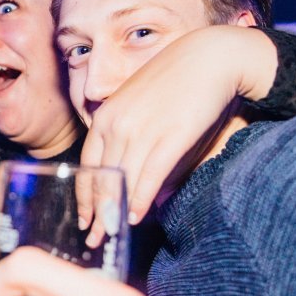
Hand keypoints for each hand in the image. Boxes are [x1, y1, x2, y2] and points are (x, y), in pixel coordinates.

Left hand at [79, 25, 277, 225]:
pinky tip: (137, 217)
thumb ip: (129, 137)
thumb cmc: (177, 81)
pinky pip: (149, 175)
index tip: (84, 217)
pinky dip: (140, 199)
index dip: (84, 196)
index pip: (87, 164)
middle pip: (102, 178)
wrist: (210, 57)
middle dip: (97, 212)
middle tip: (94, 239)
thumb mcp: (140, 105)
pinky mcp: (170, 135)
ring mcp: (143, 129)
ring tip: (113, 236)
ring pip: (122, 181)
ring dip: (116, 213)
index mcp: (107, 115)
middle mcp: (118, 123)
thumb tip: (127, 175)